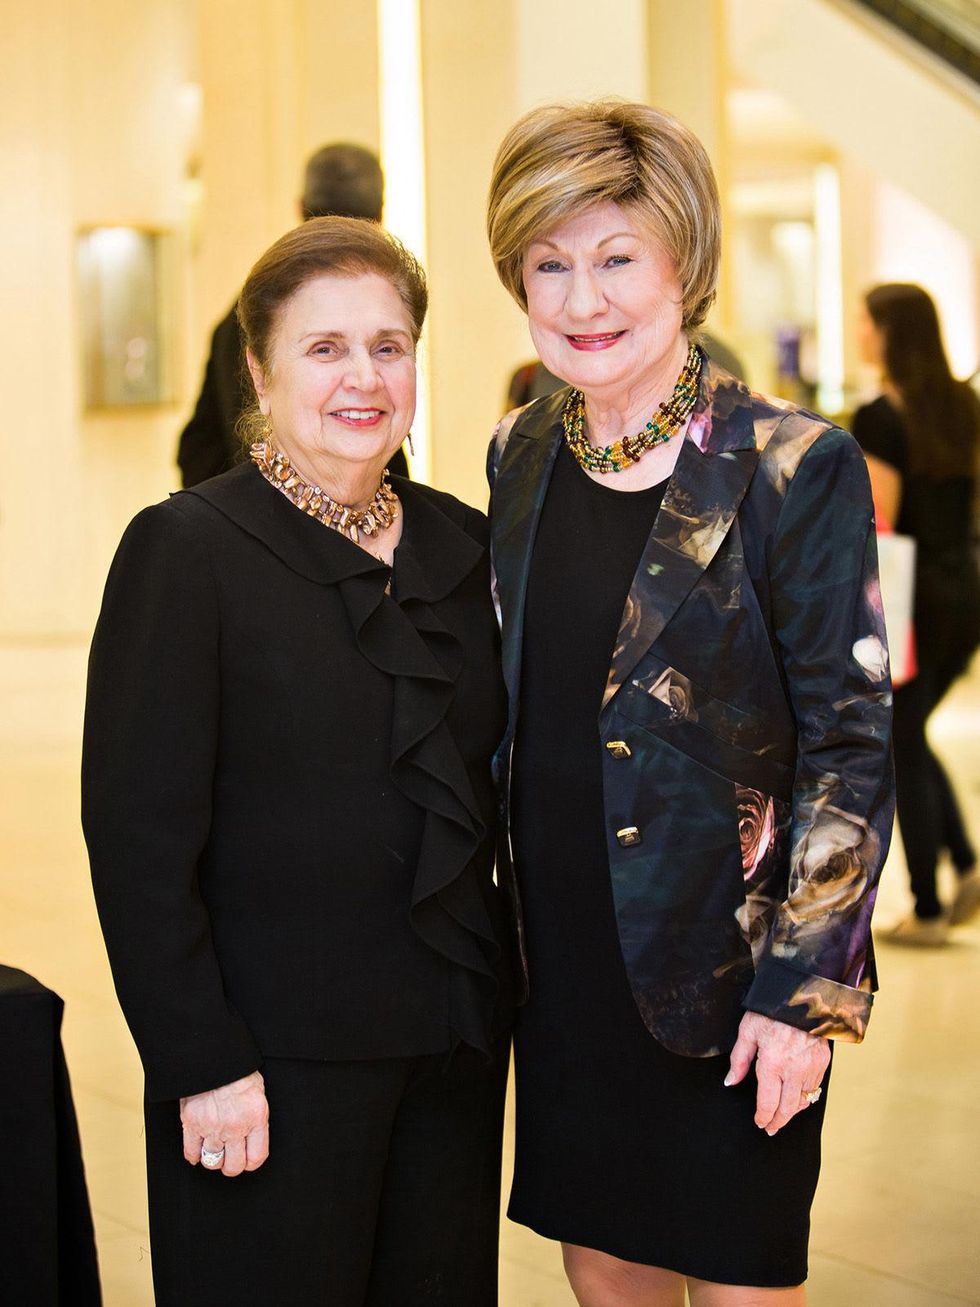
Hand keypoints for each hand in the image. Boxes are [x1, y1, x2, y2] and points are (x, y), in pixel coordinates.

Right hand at [180, 1070, 269, 1175]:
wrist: (214, 1056)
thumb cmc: (237, 1071)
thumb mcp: (257, 1092)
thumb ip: (255, 1118)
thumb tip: (252, 1139)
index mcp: (256, 1118)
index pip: (257, 1157)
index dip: (251, 1162)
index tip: (247, 1159)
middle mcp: (235, 1126)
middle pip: (234, 1166)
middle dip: (232, 1165)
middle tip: (230, 1158)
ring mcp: (212, 1127)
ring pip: (212, 1162)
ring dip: (213, 1159)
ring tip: (214, 1150)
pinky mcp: (191, 1123)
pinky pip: (191, 1152)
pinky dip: (193, 1155)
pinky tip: (197, 1149)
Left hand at [725, 1012, 829, 1136]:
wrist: (801, 995)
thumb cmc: (770, 1010)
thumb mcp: (748, 1031)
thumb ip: (739, 1060)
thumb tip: (731, 1082)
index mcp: (772, 1063)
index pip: (768, 1104)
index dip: (763, 1118)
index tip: (760, 1123)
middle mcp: (794, 1070)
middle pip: (787, 1109)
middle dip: (778, 1122)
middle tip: (771, 1128)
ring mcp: (811, 1068)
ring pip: (803, 1101)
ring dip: (792, 1111)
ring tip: (782, 1115)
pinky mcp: (823, 1063)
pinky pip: (814, 1088)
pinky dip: (805, 1097)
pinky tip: (797, 1097)